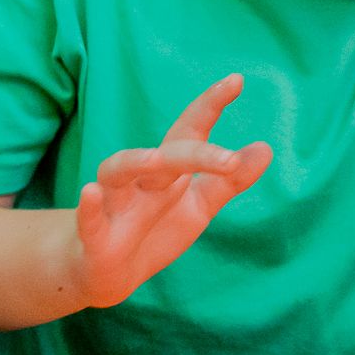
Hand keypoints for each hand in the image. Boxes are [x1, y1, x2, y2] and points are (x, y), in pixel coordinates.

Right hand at [67, 73, 271, 309]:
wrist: (109, 274)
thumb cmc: (153, 231)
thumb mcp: (198, 207)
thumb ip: (229, 181)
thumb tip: (265, 148)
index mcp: (169, 171)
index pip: (190, 131)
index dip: (210, 106)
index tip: (237, 80)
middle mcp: (140, 179)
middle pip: (166, 156)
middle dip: (196, 154)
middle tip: (231, 161)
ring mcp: (115, 203)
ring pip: (116, 171)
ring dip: (133, 161)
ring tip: (155, 160)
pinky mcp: (94, 236)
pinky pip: (88, 218)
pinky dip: (89, 206)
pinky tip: (91, 192)